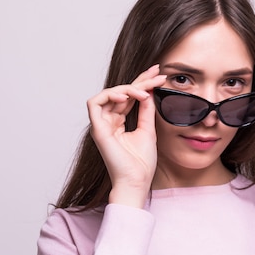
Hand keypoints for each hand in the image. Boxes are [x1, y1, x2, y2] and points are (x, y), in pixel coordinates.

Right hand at [87, 65, 165, 206]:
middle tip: (157, 73)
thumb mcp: (147, 129)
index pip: (129, 96)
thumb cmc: (141, 162)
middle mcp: (108, 121)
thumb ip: (145, 110)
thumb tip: (148, 92)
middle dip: (139, 80)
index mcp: (118, 123)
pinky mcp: (97, 130)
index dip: (142, 82)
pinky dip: (110, 95)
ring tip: (144, 91)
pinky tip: (128, 96)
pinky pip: (95, 103)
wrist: (137, 180)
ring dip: (127, 88)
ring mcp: (101, 125)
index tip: (159, 74)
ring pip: (109, 94)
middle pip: (121, 92)